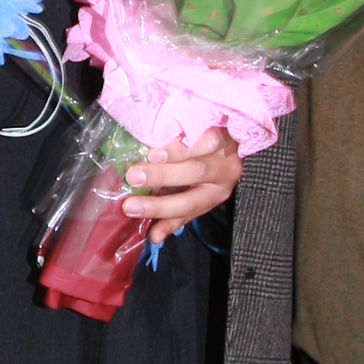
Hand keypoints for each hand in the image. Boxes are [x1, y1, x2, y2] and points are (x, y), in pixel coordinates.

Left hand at [123, 129, 244, 231]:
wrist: (230, 154)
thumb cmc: (206, 134)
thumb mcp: (199, 128)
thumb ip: (178, 135)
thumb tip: (145, 144)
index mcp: (224, 140)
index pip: (207, 140)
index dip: (179, 149)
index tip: (153, 154)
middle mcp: (226, 167)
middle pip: (196, 171)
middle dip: (162, 176)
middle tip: (133, 177)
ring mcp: (221, 190)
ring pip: (192, 201)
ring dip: (160, 206)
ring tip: (133, 207)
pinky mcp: (212, 206)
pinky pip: (189, 218)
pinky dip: (170, 226)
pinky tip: (153, 235)